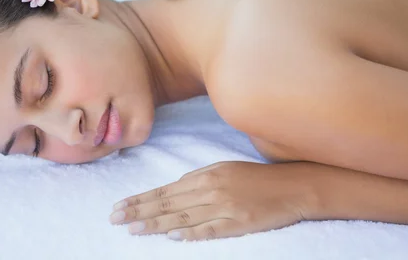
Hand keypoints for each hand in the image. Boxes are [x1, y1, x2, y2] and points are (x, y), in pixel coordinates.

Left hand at [109, 161, 313, 240]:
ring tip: (133, 229)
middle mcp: (212, 189)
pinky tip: (173, 236)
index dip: (141, 199)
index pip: (165, 190)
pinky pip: (211, 229)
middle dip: (139, 211)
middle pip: (168, 203)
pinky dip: (191, 233)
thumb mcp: (225, 170)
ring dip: (156, 224)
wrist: (292, 187)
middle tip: (115, 218)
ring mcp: (225, 207)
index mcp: (206, 175)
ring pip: (183, 217)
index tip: (120, 206)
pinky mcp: (239, 223)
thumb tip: (173, 191)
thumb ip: (198, 180)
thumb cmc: (256, 178)